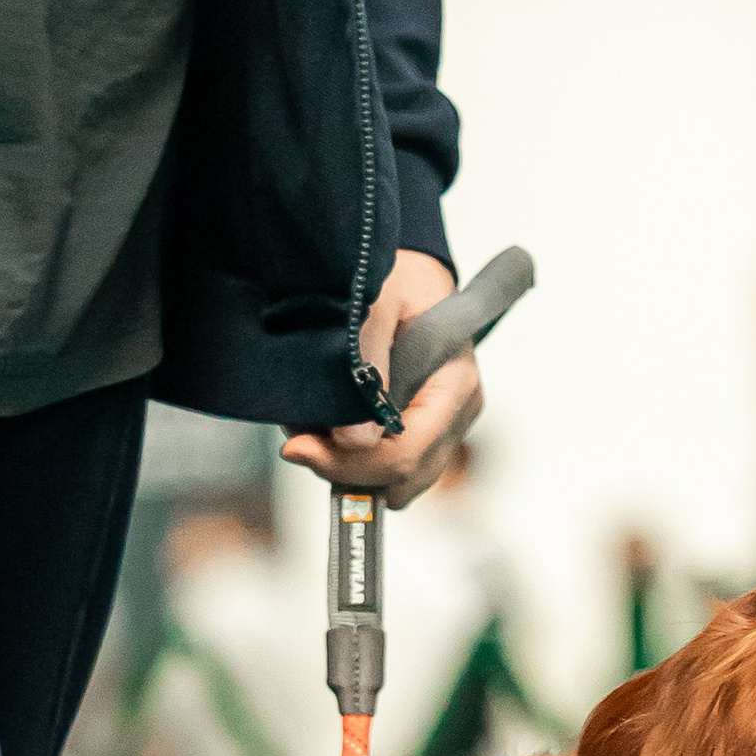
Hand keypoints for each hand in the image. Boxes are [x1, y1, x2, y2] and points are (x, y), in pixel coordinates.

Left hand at [283, 249, 479, 510]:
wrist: (408, 271)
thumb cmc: (395, 277)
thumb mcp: (372, 305)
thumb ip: (363, 367)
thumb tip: (351, 440)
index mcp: (454, 383)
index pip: (407, 454)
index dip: (350, 464)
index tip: (297, 447)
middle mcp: (457, 413)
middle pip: (401, 479)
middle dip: (343, 468)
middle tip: (299, 436)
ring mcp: (445, 427)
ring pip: (393, 483)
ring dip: (345, 464)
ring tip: (312, 423)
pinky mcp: (427, 431)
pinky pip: (388, 468)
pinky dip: (352, 456)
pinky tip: (329, 424)